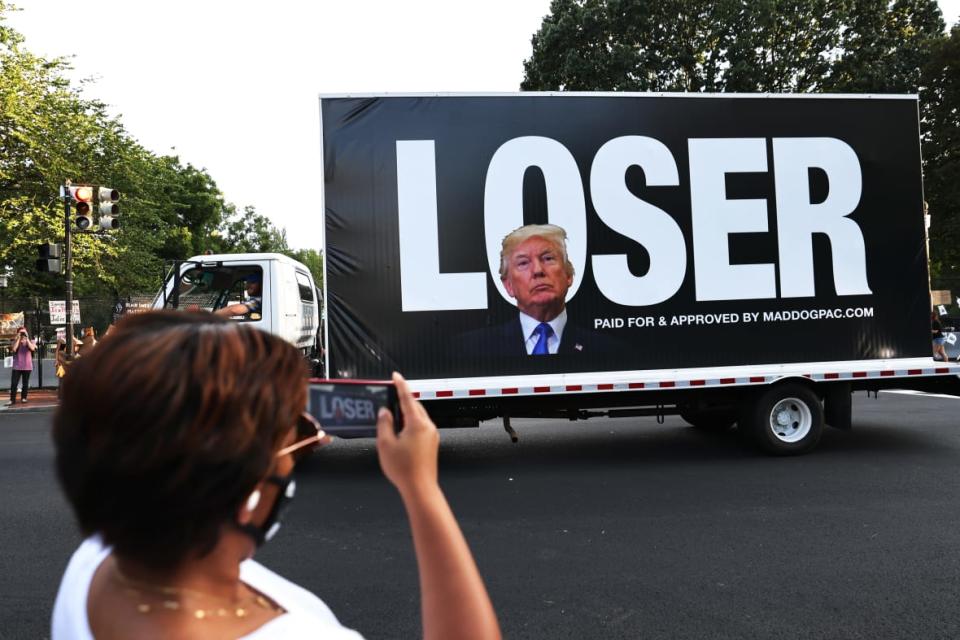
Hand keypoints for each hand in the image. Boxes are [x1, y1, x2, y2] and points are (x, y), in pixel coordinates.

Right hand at [376, 372, 439, 496]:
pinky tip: (401, 432)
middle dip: (403, 400)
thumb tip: (385, 412)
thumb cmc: (404, 469)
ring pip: (418, 417)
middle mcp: (427, 427)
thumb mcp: (386, 444)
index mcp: (417, 423)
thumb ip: (384, 424)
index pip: (407, 398)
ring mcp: (432, 436)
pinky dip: (411, 424)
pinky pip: (421, 427)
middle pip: (415, 407)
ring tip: (393, 417)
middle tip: (391, 397)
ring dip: (407, 413)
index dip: (400, 385)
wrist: (420, 488)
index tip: (396, 376)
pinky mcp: (432, 444)